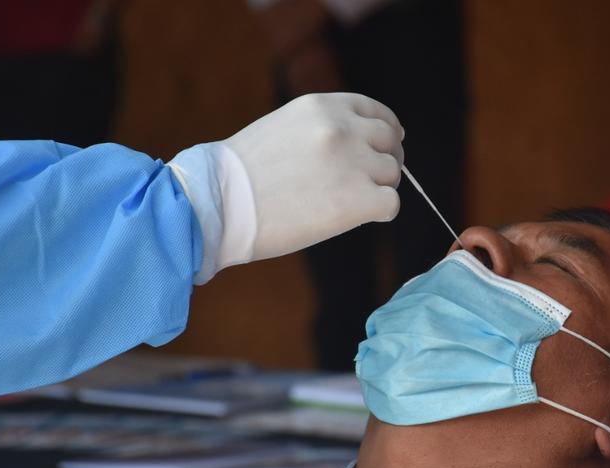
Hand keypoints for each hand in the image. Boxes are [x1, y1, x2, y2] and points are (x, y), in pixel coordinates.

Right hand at [167, 93, 403, 282]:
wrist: (217, 204)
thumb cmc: (240, 177)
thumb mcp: (283, 129)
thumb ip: (321, 130)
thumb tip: (357, 147)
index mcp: (322, 107)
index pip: (376, 112)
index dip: (386, 131)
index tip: (388, 145)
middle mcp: (342, 128)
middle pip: (390, 143)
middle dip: (385, 162)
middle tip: (370, 183)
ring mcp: (353, 163)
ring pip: (392, 175)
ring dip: (378, 190)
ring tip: (348, 204)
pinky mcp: (358, 200)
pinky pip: (390, 205)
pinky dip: (379, 214)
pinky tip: (357, 219)